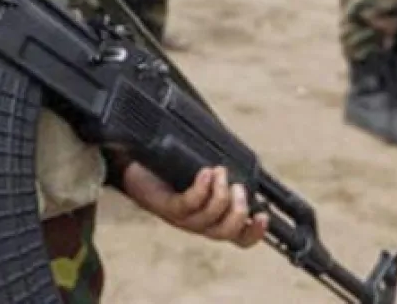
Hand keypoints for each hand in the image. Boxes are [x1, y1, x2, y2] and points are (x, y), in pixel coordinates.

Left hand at [122, 164, 267, 247]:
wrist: (133, 169)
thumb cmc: (167, 170)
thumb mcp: (200, 173)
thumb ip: (221, 173)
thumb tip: (241, 160)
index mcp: (211, 218)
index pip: (238, 237)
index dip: (255, 233)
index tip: (263, 215)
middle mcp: (198, 223)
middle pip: (227, 232)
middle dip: (239, 210)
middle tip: (237, 186)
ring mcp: (181, 218)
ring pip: (210, 218)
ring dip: (220, 194)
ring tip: (219, 171)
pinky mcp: (166, 207)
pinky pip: (189, 204)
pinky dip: (201, 188)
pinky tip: (204, 172)